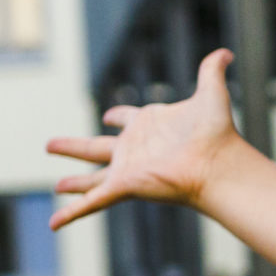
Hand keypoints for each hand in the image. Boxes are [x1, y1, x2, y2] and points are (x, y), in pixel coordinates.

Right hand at [46, 48, 242, 228]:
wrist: (217, 163)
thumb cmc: (216, 133)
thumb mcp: (210, 94)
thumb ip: (211, 71)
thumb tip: (226, 52)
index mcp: (148, 126)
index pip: (127, 118)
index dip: (118, 116)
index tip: (110, 116)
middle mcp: (134, 149)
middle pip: (95, 148)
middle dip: (73, 147)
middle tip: (50, 145)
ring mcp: (127, 170)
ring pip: (91, 179)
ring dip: (74, 183)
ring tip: (58, 186)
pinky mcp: (123, 186)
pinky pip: (91, 202)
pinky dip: (70, 214)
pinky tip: (53, 224)